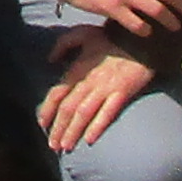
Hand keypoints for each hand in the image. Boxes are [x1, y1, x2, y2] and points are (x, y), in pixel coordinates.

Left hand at [39, 37, 156, 156]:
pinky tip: (90, 140)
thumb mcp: (82, 33)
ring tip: (66, 147)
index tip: (42, 124)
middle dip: (58, 128)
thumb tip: (50, 60)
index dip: (47, 109)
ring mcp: (105, 87)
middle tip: (53, 146)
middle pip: (68, 108)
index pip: (57, 92)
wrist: (139, 37)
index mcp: (78, 68)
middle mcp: (88, 80)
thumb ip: (63, 44)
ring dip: (73, 132)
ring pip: (84, 114)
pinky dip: (98, 126)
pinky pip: (108, 113)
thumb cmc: (111, 36)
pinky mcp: (123, 92)